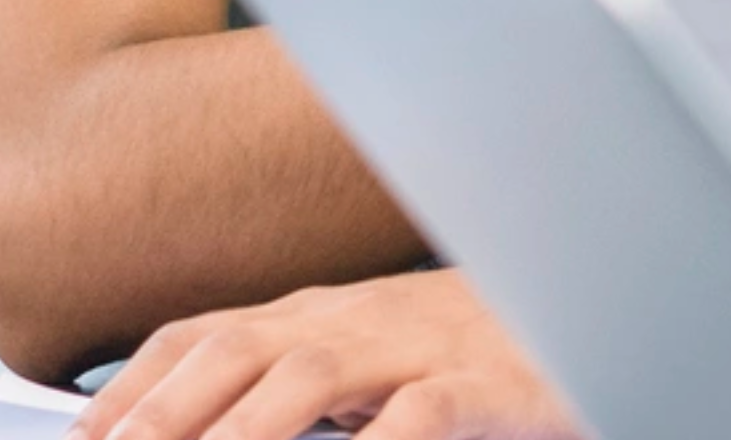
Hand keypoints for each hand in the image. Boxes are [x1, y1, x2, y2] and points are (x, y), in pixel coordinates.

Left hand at [70, 268, 576, 439]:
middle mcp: (360, 319)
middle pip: (235, 352)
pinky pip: (421, 416)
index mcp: (323, 312)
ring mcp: (425, 347)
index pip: (202, 337)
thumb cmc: (478, 350)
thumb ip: (293, 383)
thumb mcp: (370, 360)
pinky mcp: (489, 385)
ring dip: (236, 433)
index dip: (129, 392)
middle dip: (158, 416)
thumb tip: (184, 422)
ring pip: (308, 375)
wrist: (602, 304)